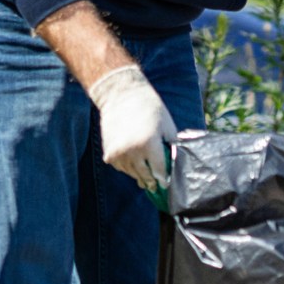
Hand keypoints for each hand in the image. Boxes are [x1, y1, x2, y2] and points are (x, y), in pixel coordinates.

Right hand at [87, 64, 175, 191]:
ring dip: (139, 175)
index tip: (166, 185)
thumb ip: (172, 147)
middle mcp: (132, 152)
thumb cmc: (150, 108)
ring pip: (132, 174)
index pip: (159, 171)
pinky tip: (133, 162)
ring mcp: (118, 154)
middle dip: (152, 182)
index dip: (164, 179)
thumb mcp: (167, 126)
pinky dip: (128, 167)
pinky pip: (121, 168)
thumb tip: (175, 164)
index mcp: (149, 144)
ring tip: (145, 177)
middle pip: (145, 176)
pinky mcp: (109, 154)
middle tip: (155, 187)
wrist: (121, 96)